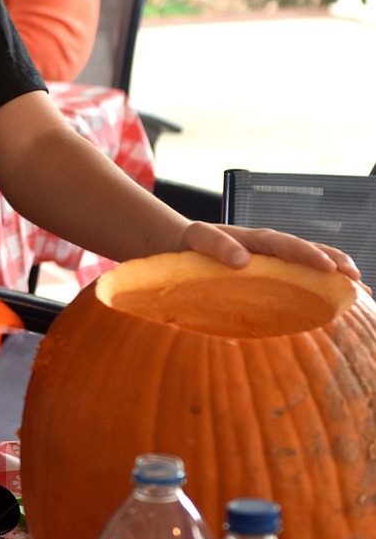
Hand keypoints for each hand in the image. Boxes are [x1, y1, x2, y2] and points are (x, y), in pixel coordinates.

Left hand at [179, 220, 361, 281]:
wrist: (180, 247)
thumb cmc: (189, 243)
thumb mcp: (196, 237)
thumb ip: (215, 244)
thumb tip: (242, 262)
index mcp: (252, 238)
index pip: (284, 244)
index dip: (307, 254)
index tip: (328, 267)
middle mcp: (267, 248)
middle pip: (306, 250)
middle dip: (332, 260)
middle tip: (354, 277)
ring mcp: (271, 261)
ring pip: (308, 263)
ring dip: (334, 272)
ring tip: (358, 286)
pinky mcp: (269, 276)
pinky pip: (298, 278)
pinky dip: (320, 285)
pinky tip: (338, 300)